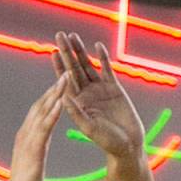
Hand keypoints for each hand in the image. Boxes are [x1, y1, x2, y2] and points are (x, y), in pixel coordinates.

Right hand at [3, 73, 68, 180]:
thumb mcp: (33, 160)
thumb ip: (36, 148)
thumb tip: (40, 142)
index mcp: (27, 135)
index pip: (39, 110)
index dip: (50, 94)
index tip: (61, 81)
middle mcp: (26, 133)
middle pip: (41, 104)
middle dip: (54, 86)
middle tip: (66, 69)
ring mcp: (29, 139)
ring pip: (43, 110)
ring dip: (56, 93)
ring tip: (67, 76)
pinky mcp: (34, 149)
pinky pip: (45, 127)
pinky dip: (53, 113)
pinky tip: (62, 101)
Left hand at [51, 32, 144, 158]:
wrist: (128, 145)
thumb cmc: (107, 142)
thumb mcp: (90, 128)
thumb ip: (77, 113)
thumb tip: (63, 97)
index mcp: (77, 103)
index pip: (64, 81)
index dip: (59, 66)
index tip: (53, 52)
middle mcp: (86, 94)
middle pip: (73, 69)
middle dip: (66, 52)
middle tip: (59, 35)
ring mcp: (99, 90)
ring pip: (87, 66)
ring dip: (80, 51)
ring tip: (73, 36)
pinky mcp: (114, 88)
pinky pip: (106, 70)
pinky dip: (102, 58)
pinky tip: (97, 46)